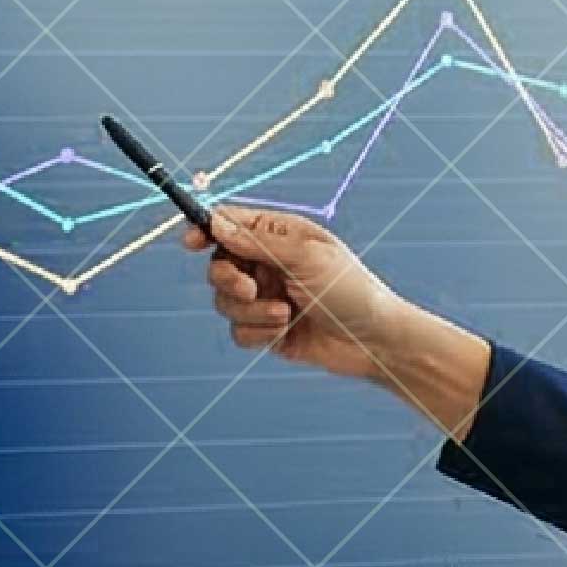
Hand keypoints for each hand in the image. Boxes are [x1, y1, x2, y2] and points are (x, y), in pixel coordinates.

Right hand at [179, 206, 482, 422]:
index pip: (229, 224)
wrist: (374, 343)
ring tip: (286, 315)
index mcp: (279, 236)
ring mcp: (266, 297)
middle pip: (218, 264)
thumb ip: (258, 241)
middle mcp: (268, 264)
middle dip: (228, 279)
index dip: (205, 230)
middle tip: (251, 288)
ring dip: (251, 311)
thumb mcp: (306, 257)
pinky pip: (238, 331)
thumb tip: (215, 223)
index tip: (191, 242)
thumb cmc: (351, 291)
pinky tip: (285, 333)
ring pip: (224, 302)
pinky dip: (258, 334)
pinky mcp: (266, 330)